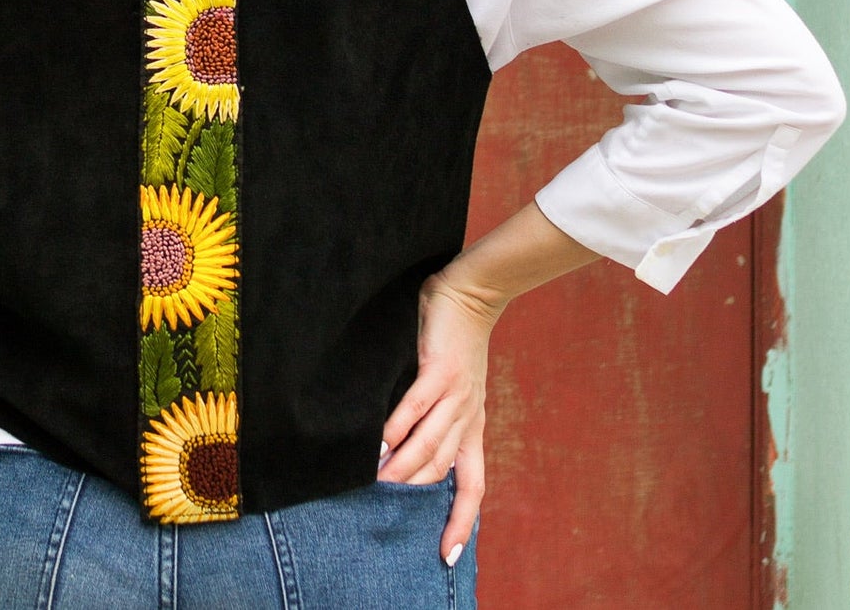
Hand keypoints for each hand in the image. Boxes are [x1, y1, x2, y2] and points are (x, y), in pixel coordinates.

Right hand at [377, 267, 501, 565]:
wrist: (472, 294)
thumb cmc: (455, 342)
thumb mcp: (455, 389)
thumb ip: (435, 418)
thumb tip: (400, 449)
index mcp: (473, 426)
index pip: (472, 485)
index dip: (462, 521)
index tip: (446, 555)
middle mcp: (467, 417)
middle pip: (443, 472)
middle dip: (416, 498)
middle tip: (385, 518)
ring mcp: (456, 394)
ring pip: (430, 443)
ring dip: (403, 467)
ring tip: (377, 486)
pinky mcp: (439, 369)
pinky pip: (418, 405)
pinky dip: (399, 425)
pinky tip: (382, 441)